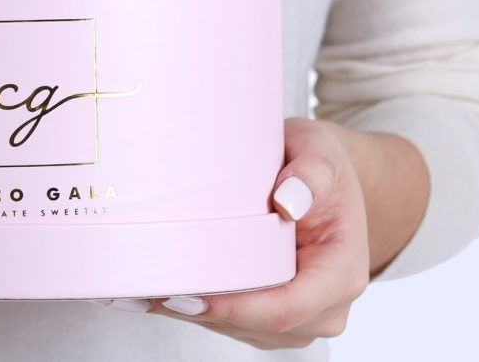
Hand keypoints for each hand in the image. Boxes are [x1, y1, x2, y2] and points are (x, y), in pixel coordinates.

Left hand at [93, 117, 370, 348]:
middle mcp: (323, 306)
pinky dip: (191, 306)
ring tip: (136, 287)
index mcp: (341, 271)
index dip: (235, 309)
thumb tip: (287, 201)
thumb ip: (311, 172)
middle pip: (253, 324)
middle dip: (197, 309)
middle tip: (143, 287)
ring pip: (236, 327)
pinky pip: (229, 320)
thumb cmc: (321, 166)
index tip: (188, 295)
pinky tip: (151, 289)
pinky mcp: (269, 314)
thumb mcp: (321, 151)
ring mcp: (297, 317)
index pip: (287, 308)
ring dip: (187, 311)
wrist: (324, 181)